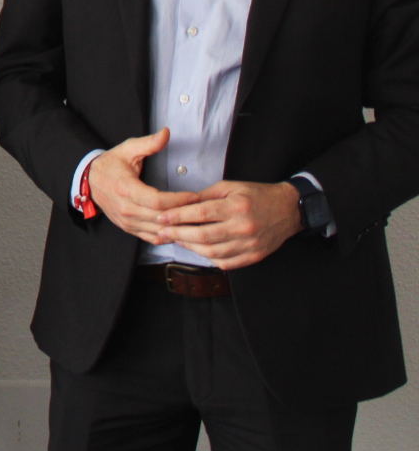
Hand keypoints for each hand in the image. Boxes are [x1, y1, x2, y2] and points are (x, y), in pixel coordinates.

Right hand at [87, 129, 202, 242]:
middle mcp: (126, 209)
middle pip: (160, 218)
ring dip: (178, 228)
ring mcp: (126, 221)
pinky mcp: (128, 228)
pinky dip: (167, 236)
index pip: (157, 201)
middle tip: (202, 210)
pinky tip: (180, 230)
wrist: (89, 180)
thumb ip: (149, 143)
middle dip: (183, 215)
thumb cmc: (111, 164)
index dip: (179, 200)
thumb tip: (166, 133)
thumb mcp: (128, 149)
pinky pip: (151, 237)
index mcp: (126, 189)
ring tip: (196, 222)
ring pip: (157, 230)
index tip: (195, 196)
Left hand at [153, 180, 303, 268]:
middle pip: (204, 236)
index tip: (162, 217)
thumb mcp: (231, 187)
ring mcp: (250, 244)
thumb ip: (206, 196)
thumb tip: (180, 203)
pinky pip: (226, 263)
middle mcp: (244, 227)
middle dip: (178, 234)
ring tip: (177, 239)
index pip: (201, 213)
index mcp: (237, 207)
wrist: (289, 209)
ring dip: (190, 247)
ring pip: (212, 253)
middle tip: (162, 232)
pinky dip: (209, 258)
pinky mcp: (254, 256)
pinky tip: (198, 250)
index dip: (178, 216)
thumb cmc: (257, 195)